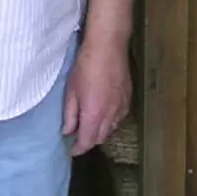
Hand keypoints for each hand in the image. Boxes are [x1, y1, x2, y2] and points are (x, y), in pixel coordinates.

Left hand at [63, 34, 131, 157]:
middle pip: (100, 138)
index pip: (87, 142)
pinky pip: (119, 118)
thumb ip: (69, 114)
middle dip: (89, 141)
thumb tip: (68, 131)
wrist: (108, 46)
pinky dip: (110, 121)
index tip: (71, 149)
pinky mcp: (128, 98)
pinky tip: (104, 113)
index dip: (78, 149)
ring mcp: (122, 107)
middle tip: (78, 135)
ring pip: (111, 129)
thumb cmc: (86, 65)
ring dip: (100, 131)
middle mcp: (110, 115)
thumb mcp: (71, 90)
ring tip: (89, 124)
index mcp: (94, 115)